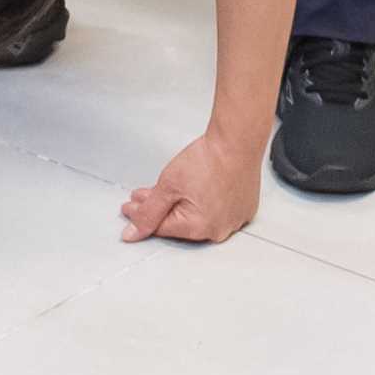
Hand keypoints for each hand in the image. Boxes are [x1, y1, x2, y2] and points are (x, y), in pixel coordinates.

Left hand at [122, 122, 263, 246]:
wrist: (237, 141)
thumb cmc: (209, 159)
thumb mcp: (167, 186)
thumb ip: (148, 213)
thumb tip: (133, 233)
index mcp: (198, 228)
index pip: (160, 227)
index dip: (141, 215)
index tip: (131, 206)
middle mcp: (218, 230)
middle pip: (179, 223)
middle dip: (159, 208)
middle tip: (145, 195)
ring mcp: (234, 220)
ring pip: (198, 217)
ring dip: (181, 205)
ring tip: (171, 188)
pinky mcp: (243, 209)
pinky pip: (218, 211)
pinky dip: (204, 202)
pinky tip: (197, 188)